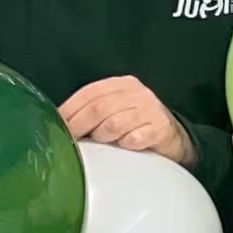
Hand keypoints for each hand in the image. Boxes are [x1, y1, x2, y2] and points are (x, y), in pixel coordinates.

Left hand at [60, 76, 193, 164]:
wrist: (174, 137)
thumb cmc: (137, 124)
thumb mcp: (116, 109)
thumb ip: (92, 111)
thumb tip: (60, 123)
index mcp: (122, 84)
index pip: (90, 93)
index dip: (70, 110)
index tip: (58, 126)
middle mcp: (137, 93)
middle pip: (99, 108)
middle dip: (79, 126)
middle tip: (70, 140)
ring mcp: (150, 110)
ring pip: (114, 123)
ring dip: (101, 136)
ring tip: (100, 143)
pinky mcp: (161, 129)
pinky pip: (135, 138)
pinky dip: (124, 144)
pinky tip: (122, 147)